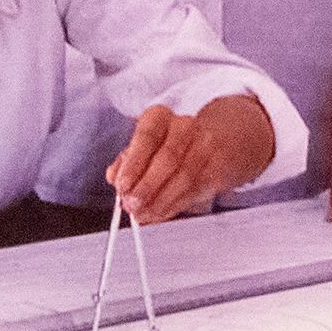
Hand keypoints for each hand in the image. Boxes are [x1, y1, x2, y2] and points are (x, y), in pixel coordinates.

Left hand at [106, 102, 251, 225]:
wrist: (206, 142)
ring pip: (184, 177)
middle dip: (147, 186)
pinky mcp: (217, 168)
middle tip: (132, 205)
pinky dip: (174, 206)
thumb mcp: (138, 148)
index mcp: (159, 116)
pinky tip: (160, 213)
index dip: (133, 163)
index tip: (122, 185)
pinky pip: (195, 190)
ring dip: (161, 200)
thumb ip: (124, 162)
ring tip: (144, 214)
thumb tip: (114, 176)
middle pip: (168, 157)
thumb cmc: (161, 147)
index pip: (147, 137)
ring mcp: (205, 146)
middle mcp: (185, 126)